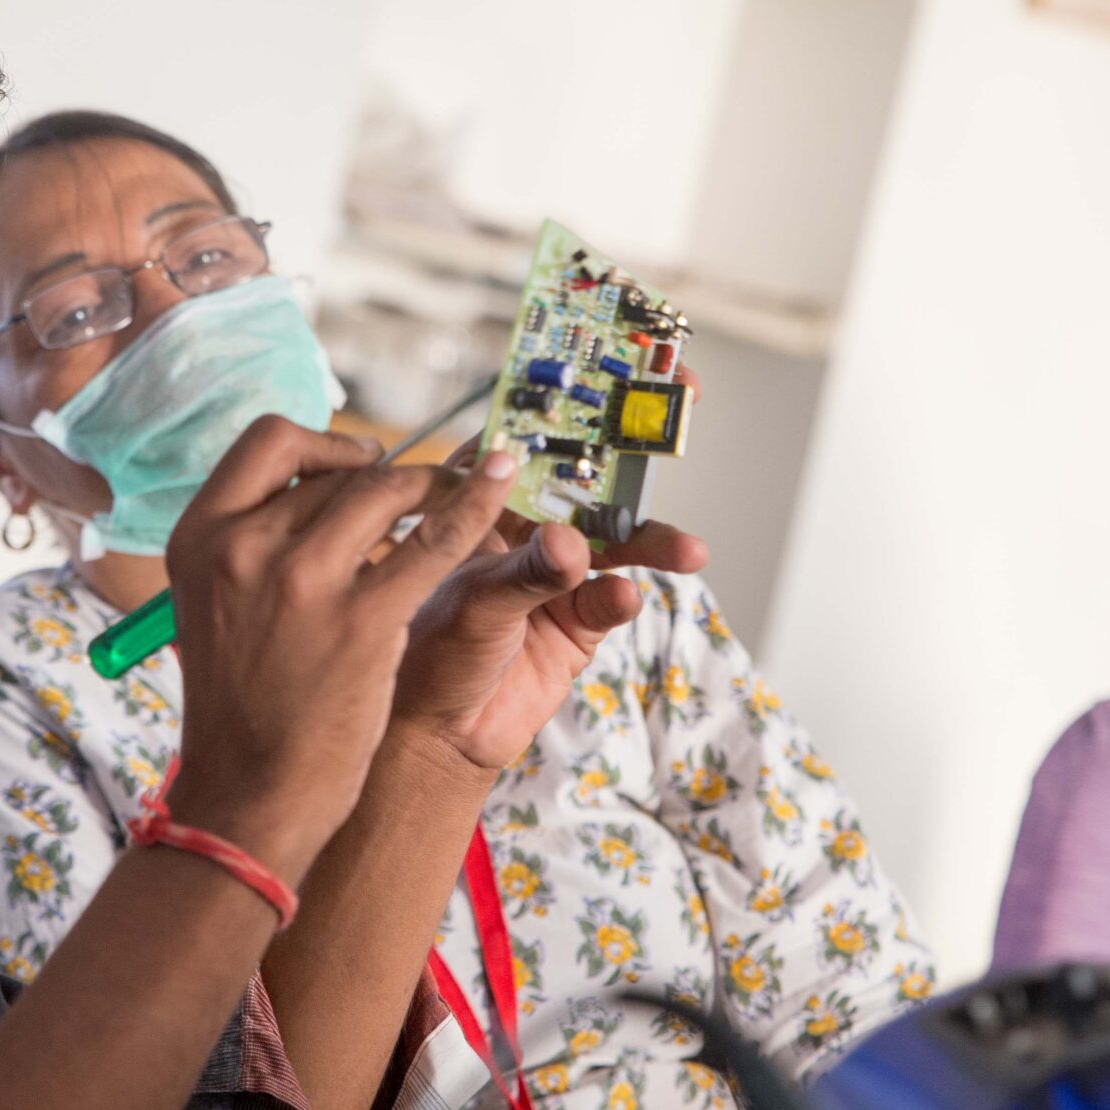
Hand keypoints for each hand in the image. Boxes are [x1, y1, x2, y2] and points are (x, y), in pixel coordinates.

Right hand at [161, 415, 519, 883]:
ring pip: (387, 490)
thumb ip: (254, 544)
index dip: (323, 443)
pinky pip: (434, 539)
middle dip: (390, 477)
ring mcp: (301, 580)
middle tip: (424, 494)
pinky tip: (501, 486)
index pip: (268, 442)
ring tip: (467, 494)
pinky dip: (476, 504)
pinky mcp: (363, 619)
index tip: (359, 462)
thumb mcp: (217, 604)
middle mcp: (243, 547)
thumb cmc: (244, 703)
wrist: (252, 792)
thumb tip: (317, 493)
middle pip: (337, 472)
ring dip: (435, 486)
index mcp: (199, 536)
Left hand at [393, 367, 709, 773]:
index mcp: (478, 503)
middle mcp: (520, 529)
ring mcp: (555, 574)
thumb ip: (524, 573)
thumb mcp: (469, 605)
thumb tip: (572, 545)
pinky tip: (625, 597)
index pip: (529, 436)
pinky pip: (611, 597)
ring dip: (651, 539)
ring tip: (687, 550)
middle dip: (634, 451)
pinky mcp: (578, 621)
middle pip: (587, 477)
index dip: (573, 399)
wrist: (432, 740)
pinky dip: (621, 595)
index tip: (622, 369)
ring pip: (614, 539)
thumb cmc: (422, 656)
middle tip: (683, 414)